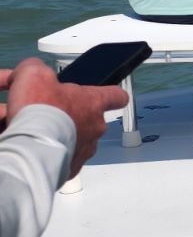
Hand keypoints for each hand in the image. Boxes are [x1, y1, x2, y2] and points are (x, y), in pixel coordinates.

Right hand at [0, 59, 128, 177]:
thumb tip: (34, 70)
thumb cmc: (39, 112)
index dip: (112, 93)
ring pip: (78, 139)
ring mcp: (86, 148)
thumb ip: (38, 69)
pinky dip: (54, 153)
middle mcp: (95, 126)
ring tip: (40, 133)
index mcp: (93, 102)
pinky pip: (66, 158)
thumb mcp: (35, 75)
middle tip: (50, 115)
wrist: (32, 146)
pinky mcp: (72, 167)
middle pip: (91, 119)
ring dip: (63, 136)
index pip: (116, 95)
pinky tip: (38, 148)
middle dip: (72, 116)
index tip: (112, 94)